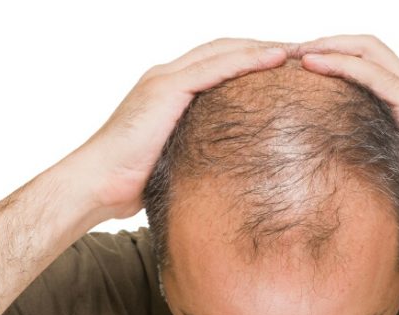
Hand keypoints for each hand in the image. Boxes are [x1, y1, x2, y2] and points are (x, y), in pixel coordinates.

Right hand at [69, 39, 287, 220]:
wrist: (96, 183)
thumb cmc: (131, 181)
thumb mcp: (174, 160)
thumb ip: (196, 152)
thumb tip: (226, 172)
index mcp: (168, 91)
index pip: (218, 64)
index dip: (252, 61)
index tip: (285, 67)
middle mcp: (167, 76)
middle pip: (225, 50)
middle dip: (264, 47)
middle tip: (302, 51)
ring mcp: (165, 79)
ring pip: (224, 51)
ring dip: (264, 47)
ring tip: (299, 49)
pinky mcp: (166, 89)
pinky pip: (216, 67)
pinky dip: (248, 60)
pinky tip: (276, 59)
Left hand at [296, 34, 398, 228]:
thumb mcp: (395, 167)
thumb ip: (374, 157)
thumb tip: (342, 174)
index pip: (368, 62)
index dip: (336, 56)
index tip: (302, 65)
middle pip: (366, 47)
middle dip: (327, 42)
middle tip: (291, 50)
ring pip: (368, 51)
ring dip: (328, 45)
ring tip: (295, 50)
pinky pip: (373, 74)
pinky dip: (340, 63)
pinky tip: (312, 63)